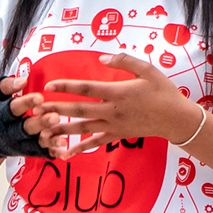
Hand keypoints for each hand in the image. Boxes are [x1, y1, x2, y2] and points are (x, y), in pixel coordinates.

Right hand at [0, 75, 76, 157]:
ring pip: (35, 143)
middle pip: (26, 128)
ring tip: (63, 140)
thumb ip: (6, 86)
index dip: (26, 103)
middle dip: (41, 123)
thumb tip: (23, 80)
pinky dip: (52, 152)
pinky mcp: (27, 151)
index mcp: (0, 115)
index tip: (40, 97)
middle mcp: (9, 132)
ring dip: (49, 142)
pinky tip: (63, 150)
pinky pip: (40, 153)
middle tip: (55, 117)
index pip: (13, 109)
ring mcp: (19, 143)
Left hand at [32, 53, 202, 158]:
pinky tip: (65, 153)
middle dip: (56, 109)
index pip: (86, 88)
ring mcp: (114, 125)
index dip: (66, 86)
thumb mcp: (147, 69)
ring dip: (62, 129)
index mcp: (118, 92)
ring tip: (43, 130)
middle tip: (36, 109)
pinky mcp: (117, 135)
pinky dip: (80, 148)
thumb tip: (102, 59)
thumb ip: (124, 61)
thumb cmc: (163, 91)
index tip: (49, 85)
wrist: (176, 119)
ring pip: (83, 128)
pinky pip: (96, 143)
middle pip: (79, 110)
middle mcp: (113, 110)